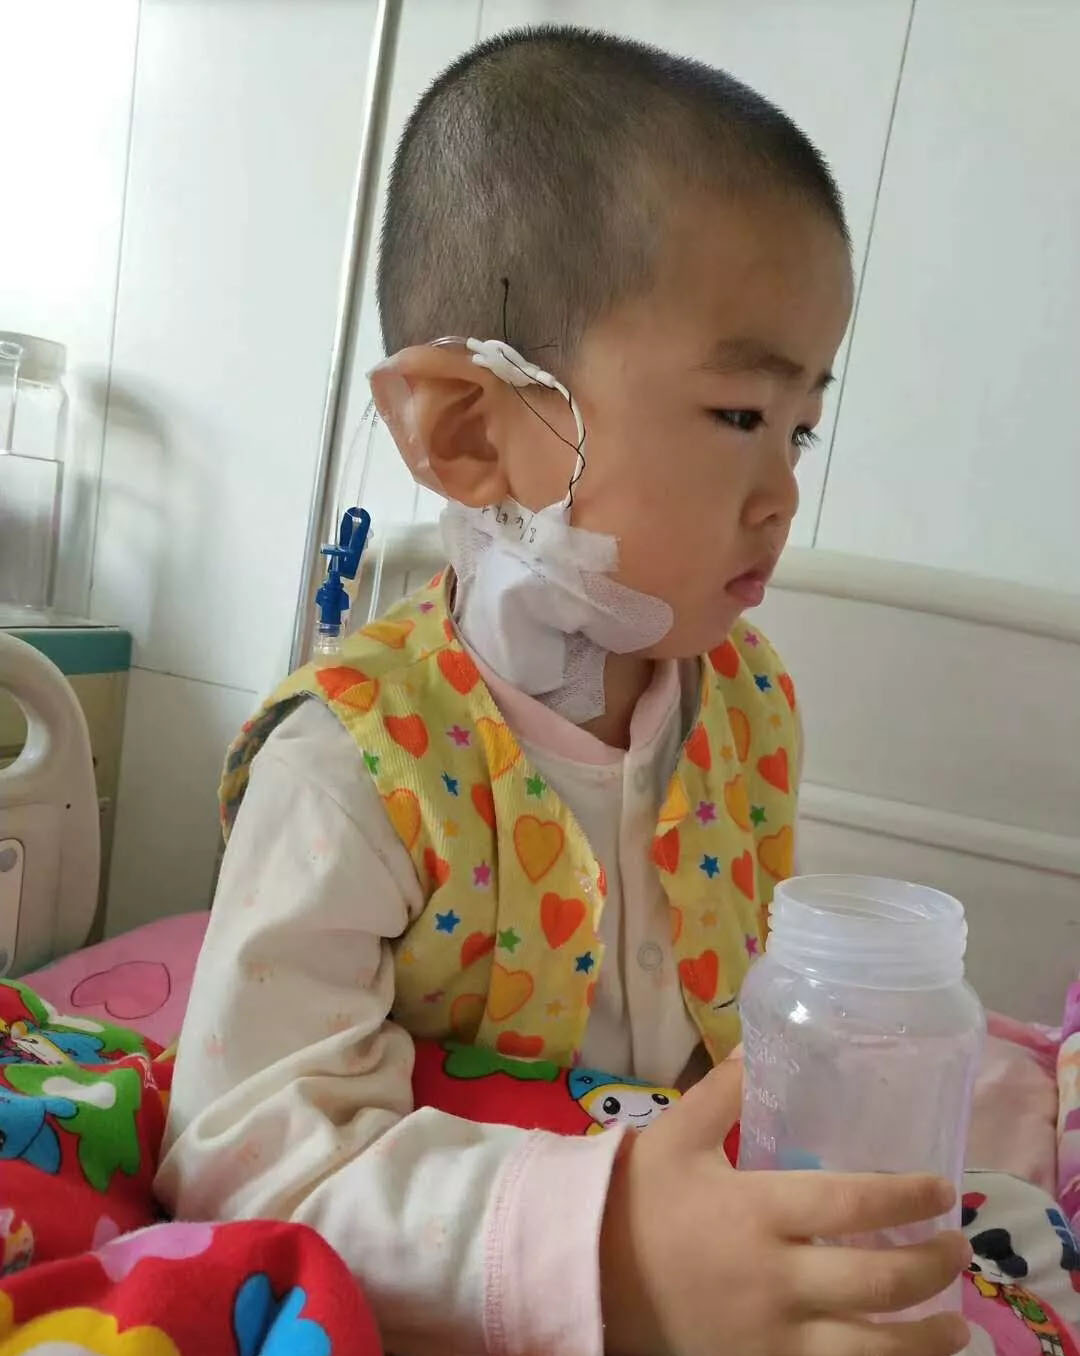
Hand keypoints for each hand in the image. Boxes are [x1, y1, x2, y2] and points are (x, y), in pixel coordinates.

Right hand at [599, 1061, 970, 1355]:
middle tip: (957, 1246)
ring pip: (872, 1351)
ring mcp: (772, 1335)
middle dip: (933, 1265)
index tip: (941, 1188)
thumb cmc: (639, 1200)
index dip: (907, 1197)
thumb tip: (759, 1048)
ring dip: (926, 1338)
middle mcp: (775, 1278)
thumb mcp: (674, 1135)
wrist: (591, 1274)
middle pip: (879, 1280)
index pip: (853, 1202)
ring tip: (954, 1323)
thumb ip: (722, 1092)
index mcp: (757, 1211)